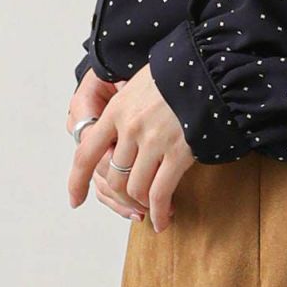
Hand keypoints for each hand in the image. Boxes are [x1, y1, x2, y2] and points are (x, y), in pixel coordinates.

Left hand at [67, 64, 194, 232]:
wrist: (211, 68)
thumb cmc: (178, 73)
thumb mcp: (141, 82)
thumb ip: (126, 109)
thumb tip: (119, 134)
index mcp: (116, 110)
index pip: (86, 153)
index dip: (77, 181)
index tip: (75, 200)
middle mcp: (129, 127)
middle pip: (114, 178)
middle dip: (123, 196)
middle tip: (136, 203)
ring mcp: (153, 141)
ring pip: (135, 189)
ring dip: (143, 205)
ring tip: (153, 209)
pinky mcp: (178, 152)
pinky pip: (160, 193)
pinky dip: (160, 212)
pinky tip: (164, 218)